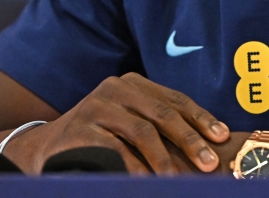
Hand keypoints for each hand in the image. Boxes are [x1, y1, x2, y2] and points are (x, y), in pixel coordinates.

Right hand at [0, 72, 229, 174]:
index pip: (174, 99)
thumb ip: (160, 128)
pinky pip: (116, 150)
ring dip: (165, 159)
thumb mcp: (130, 125)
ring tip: (180, 180)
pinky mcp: (81, 129)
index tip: (222, 137)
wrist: (47, 149)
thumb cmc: (101, 139)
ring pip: (142, 131)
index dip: (200, 118)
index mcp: (133, 84)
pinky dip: (135, 168)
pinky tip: (147, 183)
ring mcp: (97, 107)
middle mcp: (115, 89)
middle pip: (162, 113)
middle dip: (190, 140)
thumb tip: (208, 149)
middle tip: (209, 164)